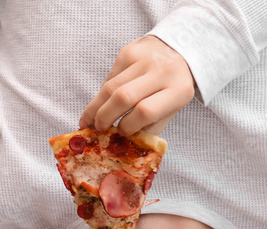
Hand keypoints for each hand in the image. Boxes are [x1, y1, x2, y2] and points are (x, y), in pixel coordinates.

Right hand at [80, 35, 195, 135]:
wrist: (178, 49)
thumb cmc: (172, 87)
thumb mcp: (171, 109)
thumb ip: (150, 126)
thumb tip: (123, 141)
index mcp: (178, 90)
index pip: (146, 111)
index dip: (128, 125)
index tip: (120, 132)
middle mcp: (161, 71)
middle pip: (123, 97)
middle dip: (105, 117)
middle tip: (98, 129)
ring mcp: (143, 59)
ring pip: (110, 87)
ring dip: (95, 107)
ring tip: (88, 120)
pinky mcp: (128, 52)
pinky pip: (109, 78)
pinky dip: (102, 94)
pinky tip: (101, 102)